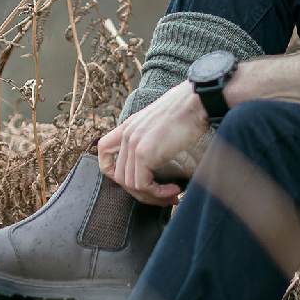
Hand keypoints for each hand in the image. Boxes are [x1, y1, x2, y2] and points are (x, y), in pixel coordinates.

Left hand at [97, 82, 210, 205]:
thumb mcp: (160, 121)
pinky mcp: (144, 154)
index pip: (103, 151)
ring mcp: (133, 145)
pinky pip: (142, 184)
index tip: (135, 179)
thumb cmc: (187, 111)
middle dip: (142, 192)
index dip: (112, 170)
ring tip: (171, 195)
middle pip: (120, 176)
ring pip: (131, 184)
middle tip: (163, 197)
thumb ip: (151, 136)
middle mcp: (126, 136)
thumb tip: (159, 158)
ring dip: (152, 195)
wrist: (195, 103)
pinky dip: (158, 193)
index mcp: (128, 127)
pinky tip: (174, 190)